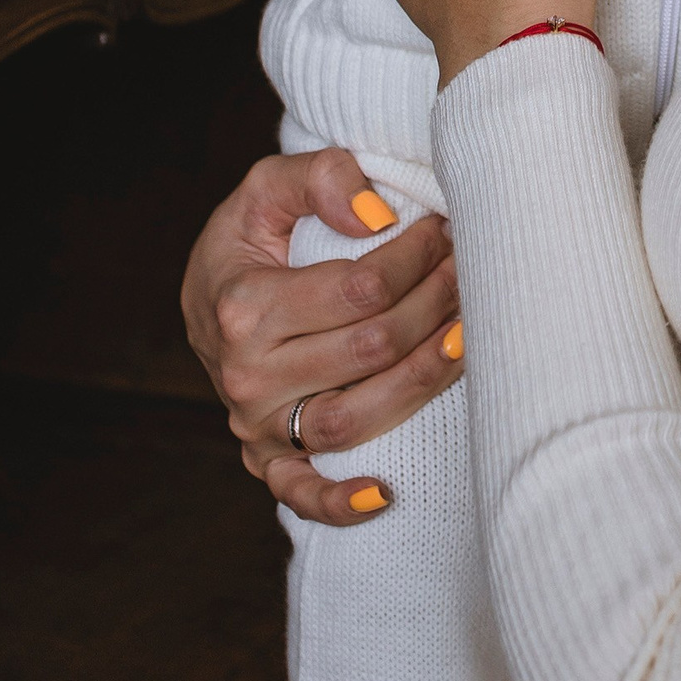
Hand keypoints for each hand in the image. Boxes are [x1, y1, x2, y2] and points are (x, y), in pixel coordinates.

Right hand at [182, 144, 466, 525]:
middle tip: (470, 270)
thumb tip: (378, 214)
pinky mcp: (267, 459)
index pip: (360, 289)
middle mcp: (246, 374)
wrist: (210, 295)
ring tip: (468, 336)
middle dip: (436, 304)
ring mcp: (257, 425)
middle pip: (371, 349)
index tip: (446, 229)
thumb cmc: (251, 239)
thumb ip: (319, 178)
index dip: (417, 257)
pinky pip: (300, 494)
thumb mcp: (267, 186)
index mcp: (244, 306)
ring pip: (358, 416)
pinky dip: (339, 502)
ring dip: (425, 378)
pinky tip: (385, 493)